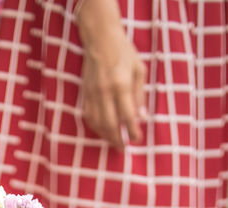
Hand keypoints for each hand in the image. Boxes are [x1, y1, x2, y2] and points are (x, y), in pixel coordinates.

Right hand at [76, 1, 145, 147]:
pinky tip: (103, 130)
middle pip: (110, 125)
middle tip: (124, 147)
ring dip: (106, 136)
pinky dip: (96, 127)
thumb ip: (140, 95)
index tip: (137, 139)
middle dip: (117, 139)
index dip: (133, 131)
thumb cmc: (123, 52)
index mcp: (121, 85)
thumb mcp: (139, 70)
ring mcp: (93, 94)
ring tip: (114, 141)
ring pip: (97, 124)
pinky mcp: (85, 94)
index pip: (128, 116)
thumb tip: (142, 117)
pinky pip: (89, 117)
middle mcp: (105, 92)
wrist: (100, 39)